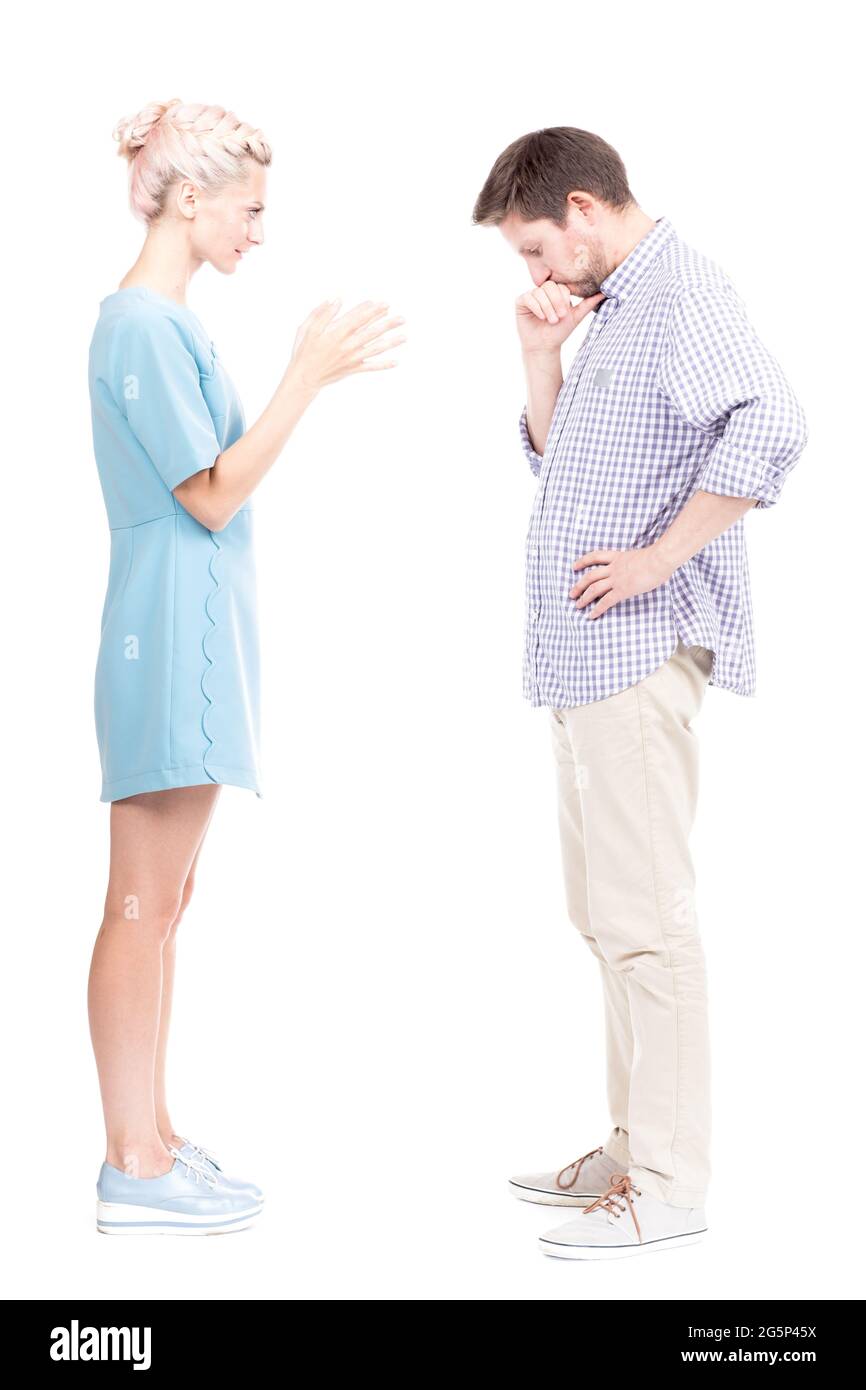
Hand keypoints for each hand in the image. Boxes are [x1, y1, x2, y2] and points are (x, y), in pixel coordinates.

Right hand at [289, 298, 405, 390]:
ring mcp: (351, 359)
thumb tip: (337, 300)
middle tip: (402, 318)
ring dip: (391, 343)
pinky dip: (383, 365)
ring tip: (404, 336)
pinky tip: (396, 362)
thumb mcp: (307, 329)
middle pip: (371, 332)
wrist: (304, 378)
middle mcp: (347, 346)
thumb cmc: (304, 351)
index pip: (357, 319)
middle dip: (387, 324)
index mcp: (336, 333)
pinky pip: (371, 367)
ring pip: (375, 349)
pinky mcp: (353, 369)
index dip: (372, 311)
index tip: (384, 304)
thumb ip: (322, 313)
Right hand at [516, 281, 603, 355]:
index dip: (563, 298)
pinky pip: (528, 298)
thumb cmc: (559, 332)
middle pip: (549, 286)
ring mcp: (531, 295)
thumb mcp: (576, 317)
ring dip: (547, 307)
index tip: (566, 314)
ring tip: (550, 321)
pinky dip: (536, 307)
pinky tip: (541, 317)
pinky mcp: (521, 302)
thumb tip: (604, 292)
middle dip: (555, 302)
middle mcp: (543, 291)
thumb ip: (588, 304)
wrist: (544, 346)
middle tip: (559, 317)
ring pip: (539, 292)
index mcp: (556, 292)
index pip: (560, 286)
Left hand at [569, 545, 673, 618]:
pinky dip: (597, 609)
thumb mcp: (641, 556)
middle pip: (590, 576)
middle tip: (571, 594)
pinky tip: (591, 615)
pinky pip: (606, 601)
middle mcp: (614, 568)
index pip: (595, 556)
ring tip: (577, 606)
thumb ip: (634, 563)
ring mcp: (617, 579)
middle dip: (579, 585)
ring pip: (594, 589)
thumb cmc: (658, 557)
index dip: (583, 561)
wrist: (660, 559)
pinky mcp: (623, 590)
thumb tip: (639, 569)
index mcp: (618, 557)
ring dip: (584, 598)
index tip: (574, 566)